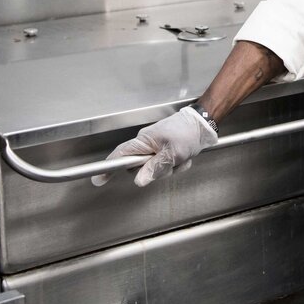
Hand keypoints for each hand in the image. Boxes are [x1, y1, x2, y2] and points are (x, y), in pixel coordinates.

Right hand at [91, 106, 218, 187]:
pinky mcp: (166, 150)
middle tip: (171, 163)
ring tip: (181, 158)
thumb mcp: (173, 153)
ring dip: (171, 167)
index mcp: (143, 141)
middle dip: (156, 171)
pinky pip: (167, 165)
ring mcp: (156, 147)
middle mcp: (147, 144)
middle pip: (140, 168)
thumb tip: (139, 180)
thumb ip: (155, 167)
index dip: (108, 168)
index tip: (98, 180)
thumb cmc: (188, 132)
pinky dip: (177, 164)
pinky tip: (185, 157)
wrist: (204, 123)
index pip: (120, 155)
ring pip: (156, 169)